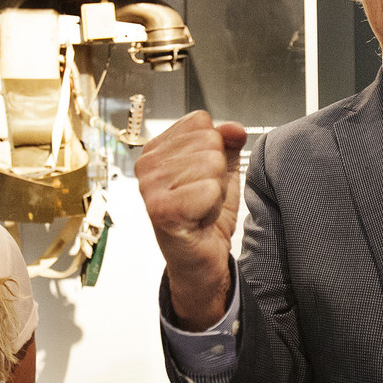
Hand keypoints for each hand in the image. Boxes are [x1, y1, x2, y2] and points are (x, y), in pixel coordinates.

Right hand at [136, 111, 246, 329]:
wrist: (201, 261)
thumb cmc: (205, 216)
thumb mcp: (222, 171)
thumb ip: (228, 143)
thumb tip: (235, 128)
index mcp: (157, 149)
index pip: (200, 121)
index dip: (214, 149)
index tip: (201, 177)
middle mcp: (147, 165)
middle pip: (209, 140)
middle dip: (217, 172)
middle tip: (201, 197)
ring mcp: (150, 187)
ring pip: (211, 163)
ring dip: (215, 191)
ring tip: (199, 208)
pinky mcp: (161, 210)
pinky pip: (209, 189)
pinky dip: (212, 207)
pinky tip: (198, 220)